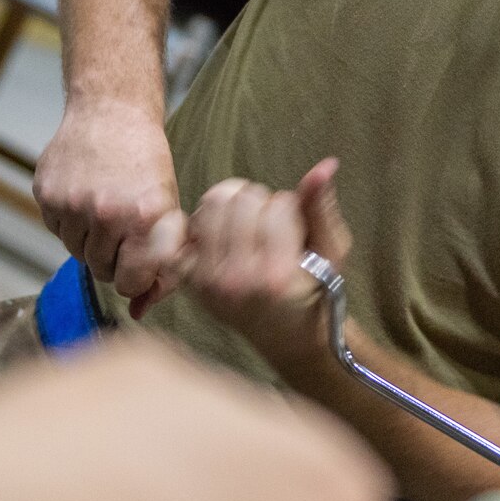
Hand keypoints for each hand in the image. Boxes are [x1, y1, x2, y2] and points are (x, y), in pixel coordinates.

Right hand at [34, 101, 187, 315]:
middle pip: (101, 271)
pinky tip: (84, 195)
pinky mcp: (46, 194)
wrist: (111, 112)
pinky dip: (69, 222)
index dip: (136, 276)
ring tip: (104, 208)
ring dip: (90, 240)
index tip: (139, 259)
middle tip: (123, 228)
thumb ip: (161, 265)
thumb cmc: (146, 163)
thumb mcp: (167, 209)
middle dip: (113, 258)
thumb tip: (138, 311)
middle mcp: (106, 211)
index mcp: (144, 217)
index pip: (130, 282)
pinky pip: (56, 230)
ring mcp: (72, 203)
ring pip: (76, 253)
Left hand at [185, 160, 352, 367]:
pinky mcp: (189, 280)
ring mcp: (208, 280)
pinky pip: (168, 233)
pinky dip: (179, 225)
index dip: (289, 208)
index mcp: (277, 274)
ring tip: (243, 229)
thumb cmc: (314, 291)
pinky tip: (204, 231)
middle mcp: (237, 279)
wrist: (288, 335)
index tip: (294, 230)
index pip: (277, 204)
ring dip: (229, 208)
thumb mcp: (330, 252)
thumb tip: (324, 165)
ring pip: (211, 202)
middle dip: (259, 203)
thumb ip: (321, 208)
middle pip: (240, 197)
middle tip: (267, 227)